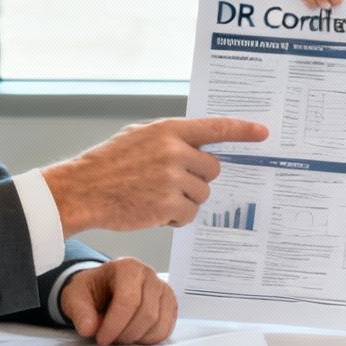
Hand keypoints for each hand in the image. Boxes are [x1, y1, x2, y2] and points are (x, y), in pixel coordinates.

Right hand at [46, 117, 269, 231]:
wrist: (82, 190)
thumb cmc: (107, 165)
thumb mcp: (138, 137)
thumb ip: (169, 138)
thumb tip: (197, 145)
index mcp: (168, 130)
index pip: (215, 127)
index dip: (242, 130)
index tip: (263, 132)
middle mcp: (174, 151)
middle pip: (212, 169)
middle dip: (198, 179)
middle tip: (172, 183)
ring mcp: (173, 178)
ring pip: (202, 194)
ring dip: (185, 201)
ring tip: (155, 197)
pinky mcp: (168, 204)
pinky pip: (189, 215)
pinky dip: (175, 217)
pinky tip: (153, 211)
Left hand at [60, 258, 177, 344]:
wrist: (103, 288)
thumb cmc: (92, 290)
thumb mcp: (75, 297)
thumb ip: (80, 312)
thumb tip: (89, 328)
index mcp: (127, 267)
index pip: (129, 300)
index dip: (115, 325)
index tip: (101, 338)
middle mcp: (149, 275)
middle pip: (147, 314)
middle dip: (125, 334)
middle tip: (109, 339)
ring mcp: (163, 289)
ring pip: (158, 324)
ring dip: (137, 338)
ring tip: (120, 336)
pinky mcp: (170, 304)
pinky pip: (165, 329)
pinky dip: (148, 339)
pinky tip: (133, 335)